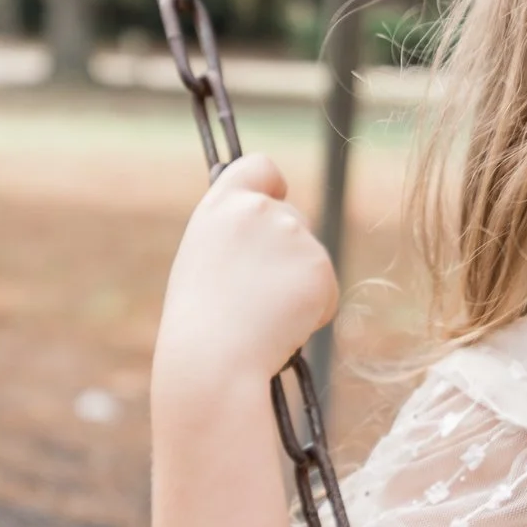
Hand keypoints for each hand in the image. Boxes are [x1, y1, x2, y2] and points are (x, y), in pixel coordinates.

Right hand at [152, 154, 339, 395]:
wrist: (214, 359)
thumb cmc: (200, 323)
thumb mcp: (204, 261)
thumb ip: (236, 235)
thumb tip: (273, 230)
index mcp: (221, 205)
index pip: (260, 167)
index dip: (272, 184)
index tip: (277, 195)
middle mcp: (259, 210)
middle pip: (294, 219)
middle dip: (286, 252)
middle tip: (254, 295)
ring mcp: (293, 235)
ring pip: (311, 258)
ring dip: (298, 285)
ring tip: (262, 315)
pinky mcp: (320, 266)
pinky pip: (326, 290)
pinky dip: (312, 311)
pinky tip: (282, 326)